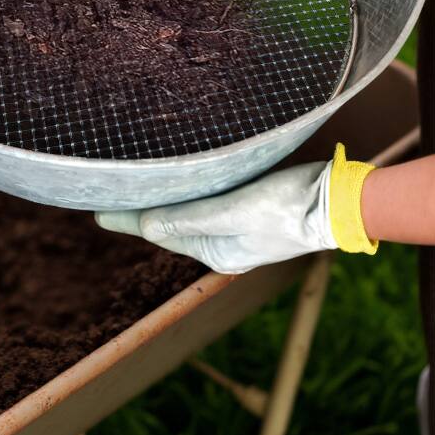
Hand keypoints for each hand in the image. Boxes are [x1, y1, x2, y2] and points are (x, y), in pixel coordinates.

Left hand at [94, 145, 377, 274]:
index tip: (95, 210)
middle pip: (168, 225)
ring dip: (160, 202)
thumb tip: (146, 227)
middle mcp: (221, 244)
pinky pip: (204, 203)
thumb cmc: (287, 206)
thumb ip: (188, 220)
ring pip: (185, 213)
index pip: (159, 232)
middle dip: (139, 212)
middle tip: (106, 196)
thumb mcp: (232, 212)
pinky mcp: (247, 209)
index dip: (126, 219)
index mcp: (215, 251)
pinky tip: (175, 183)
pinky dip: (185, 194)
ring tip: (131, 190)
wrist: (339, 201)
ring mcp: (235, 228)